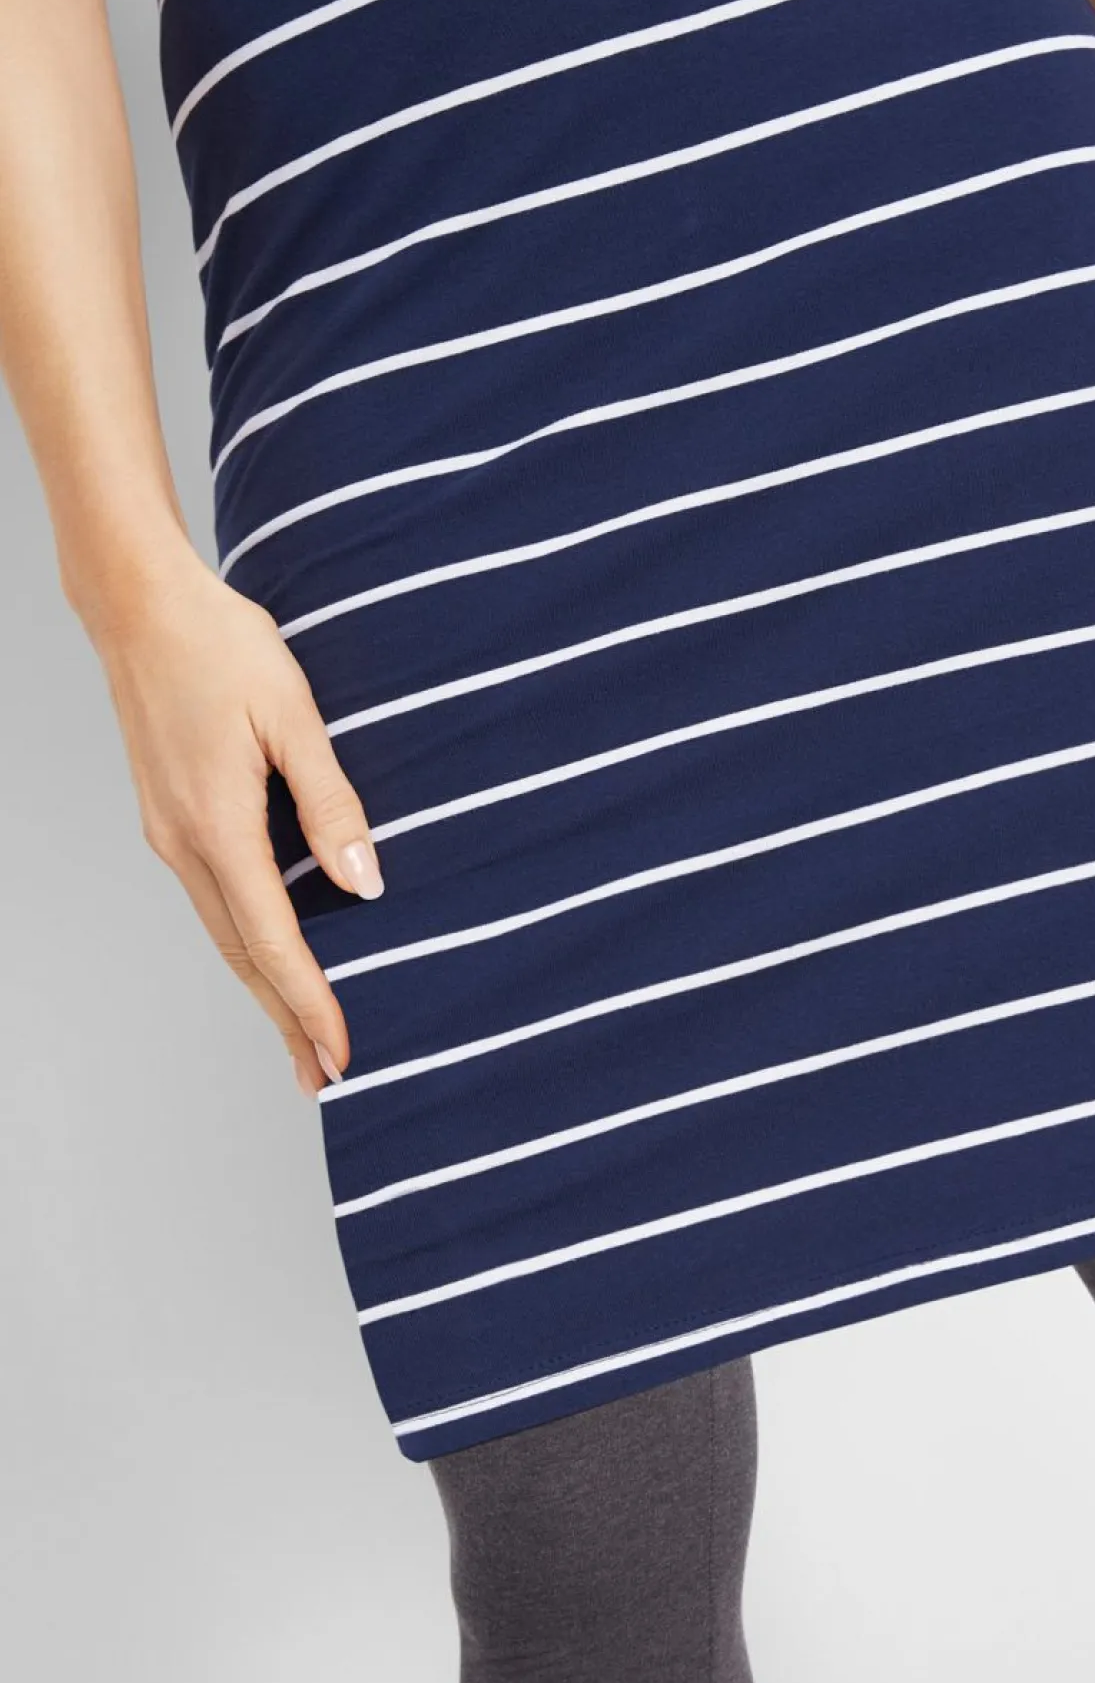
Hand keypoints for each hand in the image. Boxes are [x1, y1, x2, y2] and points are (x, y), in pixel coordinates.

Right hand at [93, 552, 381, 1096]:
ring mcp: (170, 834)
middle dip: (285, 1021)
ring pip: (225, 933)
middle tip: (324, 1078)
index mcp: (219, 828)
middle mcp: (185, 845)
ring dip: (264, 989)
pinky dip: (248, 943)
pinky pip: (215, 900)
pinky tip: (271, 955)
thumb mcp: (293, 715)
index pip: (276, 942)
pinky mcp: (169, 817)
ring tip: (300, 1037)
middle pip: (244, 956)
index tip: (343, 1055)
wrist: (139, 604)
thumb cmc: (222, 645)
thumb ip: (333, 801)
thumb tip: (366, 884)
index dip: (312, 1004)